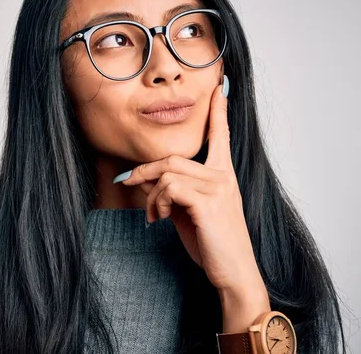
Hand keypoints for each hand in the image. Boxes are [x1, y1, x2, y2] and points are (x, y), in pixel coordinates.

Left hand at [116, 80, 263, 293]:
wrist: (233, 272)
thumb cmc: (212, 243)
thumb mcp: (188, 213)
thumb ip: (172, 192)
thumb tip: (145, 180)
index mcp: (223, 176)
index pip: (221, 137)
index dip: (218, 112)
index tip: (219, 89)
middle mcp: (223, 177)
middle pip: (174, 157)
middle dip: (144, 170)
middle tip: (127, 183)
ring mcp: (218, 188)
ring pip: (168, 172)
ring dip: (150, 194)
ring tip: (153, 215)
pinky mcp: (208, 202)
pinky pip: (170, 188)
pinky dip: (155, 202)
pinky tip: (157, 219)